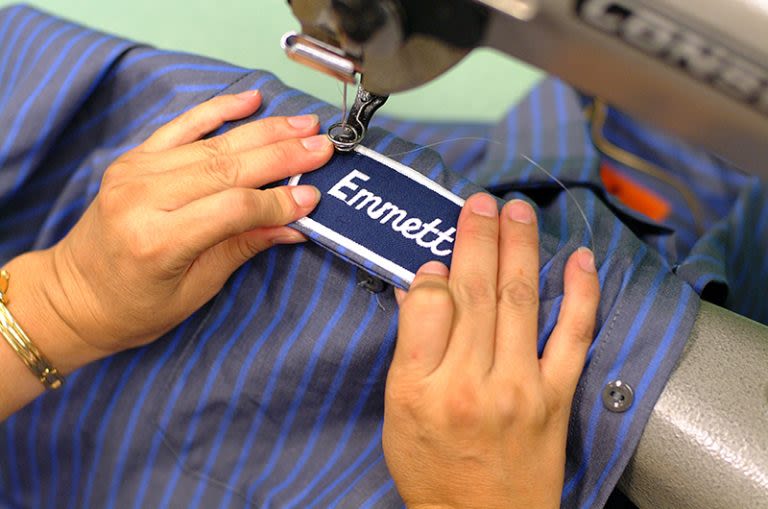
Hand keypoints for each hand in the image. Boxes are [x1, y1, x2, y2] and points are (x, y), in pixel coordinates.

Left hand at [25, 90, 333, 359]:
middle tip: (321, 148)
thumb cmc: (134, 307)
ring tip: (304, 126)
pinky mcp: (134, 159)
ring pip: (213, 144)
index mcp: (157, 240)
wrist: (75, 294)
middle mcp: (143, 198)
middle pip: (227, 168)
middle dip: (281, 156)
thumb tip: (295, 225)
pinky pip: (182, 127)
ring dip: (264, 132)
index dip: (277, 202)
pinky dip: (218, 111)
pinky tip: (251, 101)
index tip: (312, 198)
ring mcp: (134, 172)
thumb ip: (243, 247)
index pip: (232, 209)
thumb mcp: (196, 290)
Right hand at [383, 193, 599, 508]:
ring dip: (520, 249)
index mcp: (421, 387)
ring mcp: (520, 388)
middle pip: (476, 291)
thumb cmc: (434, 471)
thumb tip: (421, 289)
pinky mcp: (556, 398)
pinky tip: (580, 260)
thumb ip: (410, 348)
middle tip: (481, 201)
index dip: (434, 269)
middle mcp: (471, 383)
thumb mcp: (398, 414)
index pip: (429, 305)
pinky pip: (572, 337)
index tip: (436, 251)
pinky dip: (579, 294)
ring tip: (517, 212)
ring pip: (519, 301)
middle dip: (479, 237)